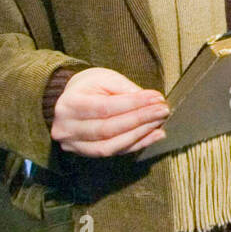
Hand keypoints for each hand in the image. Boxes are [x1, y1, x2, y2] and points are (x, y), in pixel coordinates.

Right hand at [51, 67, 168, 156]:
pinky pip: (114, 152)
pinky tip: (153, 136)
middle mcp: (67, 128)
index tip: (157, 98)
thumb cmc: (89, 86)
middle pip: (108, 128)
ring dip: (140, 135)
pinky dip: (136, 145)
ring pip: (111, 145)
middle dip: (140, 120)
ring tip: (159, 124)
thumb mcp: (106, 79)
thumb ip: (126, 90)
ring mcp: (74, 144)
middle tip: (163, 111)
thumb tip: (151, 102)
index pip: (106, 107)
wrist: (70, 100)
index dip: (134, 104)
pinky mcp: (85, 153)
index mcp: (70, 104)